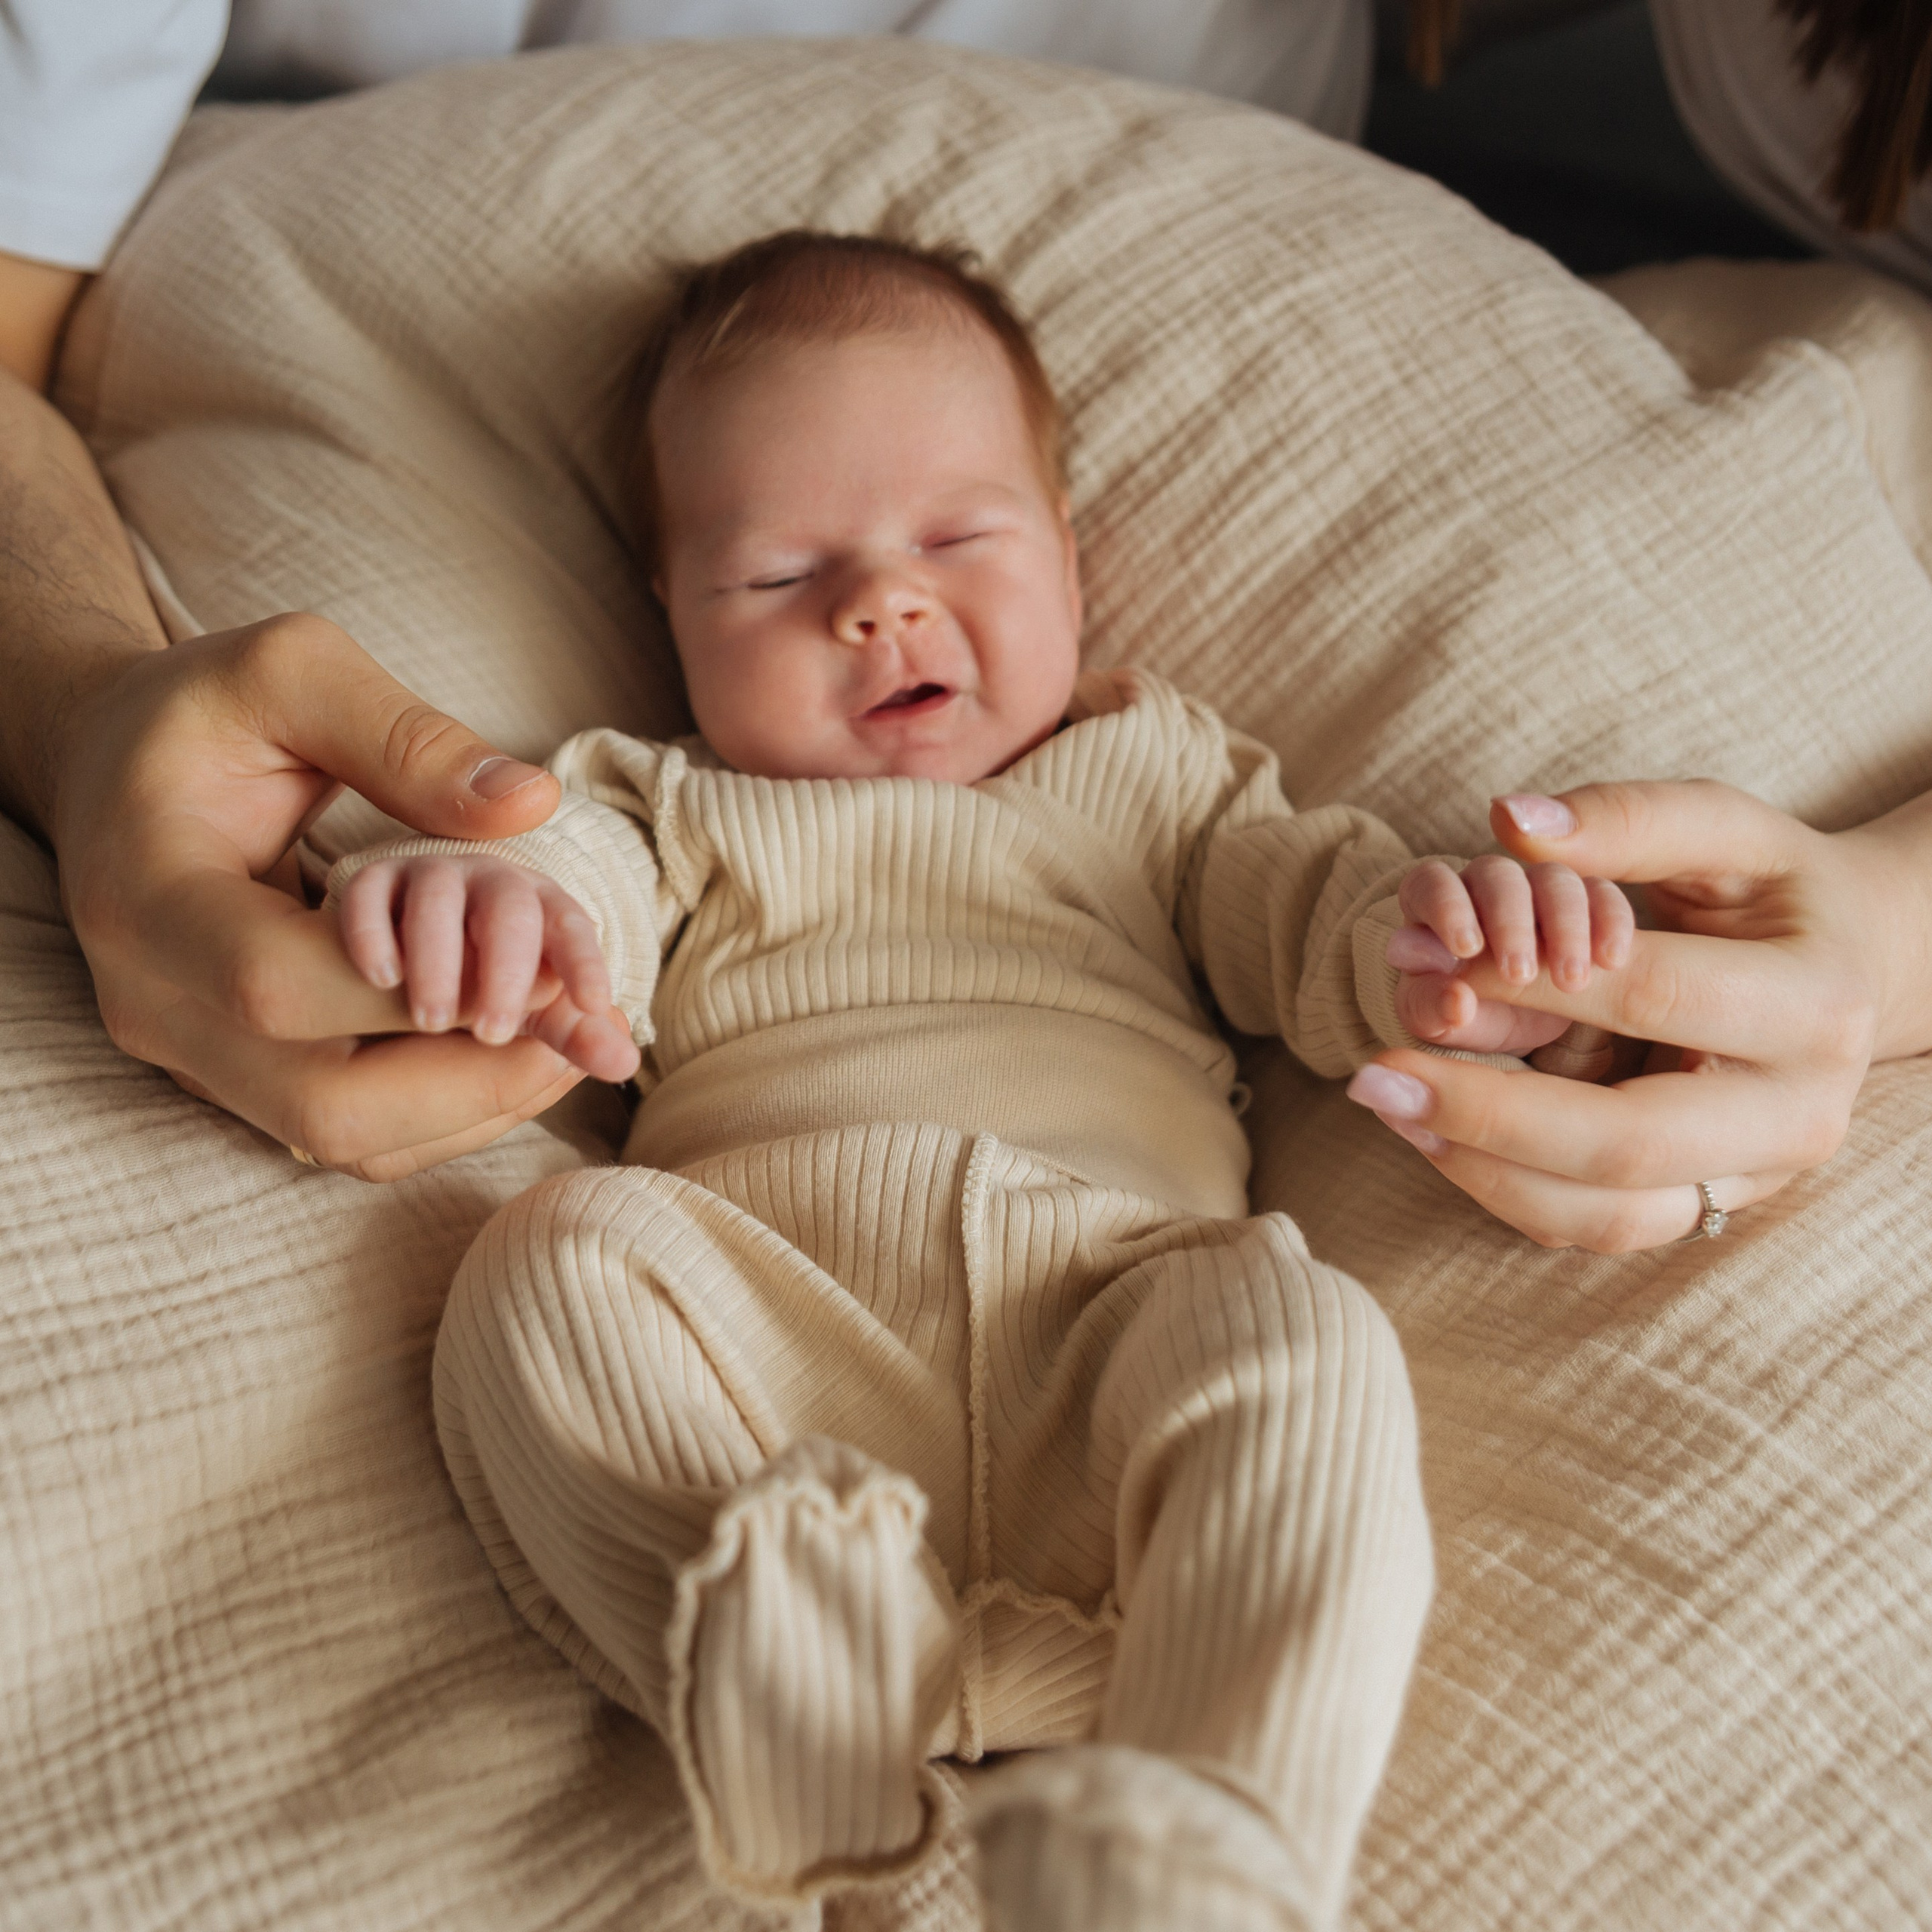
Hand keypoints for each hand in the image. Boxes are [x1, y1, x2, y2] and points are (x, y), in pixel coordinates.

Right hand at [52, 610, 591, 1180]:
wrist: (118, 767)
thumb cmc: (204, 710)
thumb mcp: (292, 671)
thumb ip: (404, 736)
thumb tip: (530, 805)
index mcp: (150, 900)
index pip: (280, 985)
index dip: (424, 993)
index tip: (547, 967)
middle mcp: (158, 1006)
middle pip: (321, 1108)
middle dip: (477, 1081)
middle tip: (592, 1029)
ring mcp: (194, 1058)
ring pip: (344, 1142)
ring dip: (478, 1106)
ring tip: (579, 1040)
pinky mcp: (238, 1078)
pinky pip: (350, 1134)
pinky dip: (451, 1108)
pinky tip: (527, 1050)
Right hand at [338, 853, 640, 1083]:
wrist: (415, 949)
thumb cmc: (493, 984)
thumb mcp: (535, 1013)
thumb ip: (574, 1036)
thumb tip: (626, 1062)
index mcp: (543, 909)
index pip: (571, 926)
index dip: (583, 961)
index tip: (593, 1005)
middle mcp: (491, 883)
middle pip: (509, 909)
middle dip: (505, 970)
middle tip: (493, 1035)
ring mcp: (431, 878)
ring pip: (437, 899)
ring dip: (437, 959)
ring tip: (432, 1022)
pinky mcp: (375, 883)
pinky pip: (370, 892)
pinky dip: (373, 933)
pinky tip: (382, 979)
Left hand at [1343, 779, 1930, 1251]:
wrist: (1858, 975)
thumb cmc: (1780, 891)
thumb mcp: (1734, 831)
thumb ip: (1630, 819)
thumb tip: (1508, 819)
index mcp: (1817, 1003)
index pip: (1651, 997)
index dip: (1527, 981)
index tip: (1423, 958)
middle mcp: (1801, 1112)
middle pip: (1626, 1141)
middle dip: (1487, 1112)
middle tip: (1372, 1073)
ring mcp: (1760, 1179)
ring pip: (1607, 1213)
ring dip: (1482, 1168)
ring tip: (1390, 1106)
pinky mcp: (1712, 1208)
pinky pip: (1598, 1228)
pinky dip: (1506, 1191)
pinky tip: (1434, 1135)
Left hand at [1390, 853, 1633, 1054]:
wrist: (1504, 1022)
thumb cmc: (1454, 1011)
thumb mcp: (1435, 1017)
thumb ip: (1430, 1005)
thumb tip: (1454, 1001)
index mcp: (1431, 899)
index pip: (1432, 883)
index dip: (1448, 909)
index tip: (1466, 949)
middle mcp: (1483, 882)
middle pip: (1498, 876)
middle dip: (1511, 924)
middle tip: (1520, 975)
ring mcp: (1536, 885)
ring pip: (1554, 879)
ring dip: (1566, 927)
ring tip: (1571, 981)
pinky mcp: (1584, 899)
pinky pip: (1601, 893)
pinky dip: (1609, 922)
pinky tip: (1611, 961)